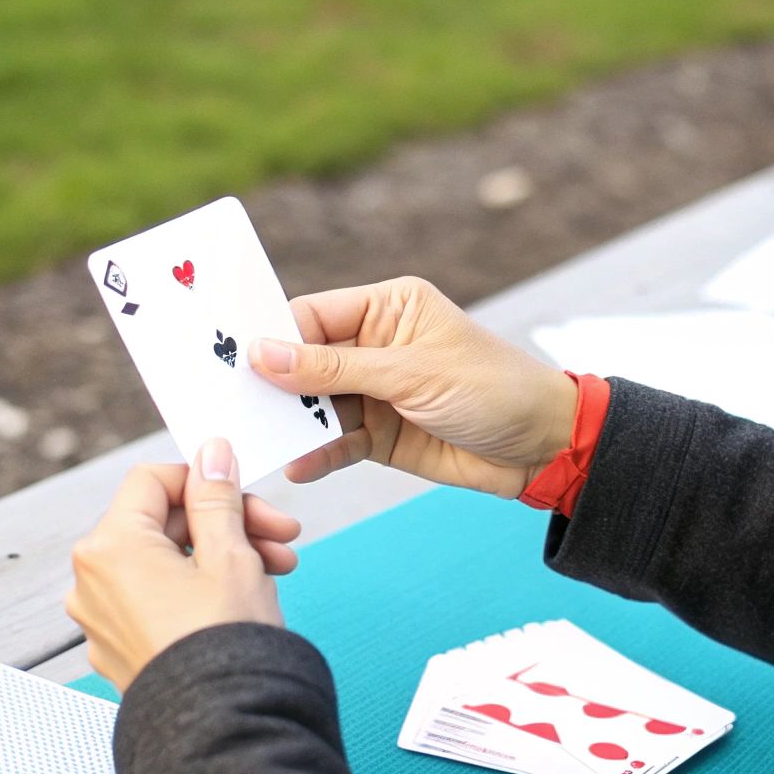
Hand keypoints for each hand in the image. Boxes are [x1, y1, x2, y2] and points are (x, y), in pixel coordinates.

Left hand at [65, 439, 291, 691]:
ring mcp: (101, 621)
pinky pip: (156, 602)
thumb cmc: (223, 642)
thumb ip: (216, 498)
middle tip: (282, 537)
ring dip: (220, 557)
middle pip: (162, 524)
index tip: (247, 492)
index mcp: (110, 547)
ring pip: (164, 564)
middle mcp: (92, 581)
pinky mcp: (119, 651)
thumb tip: (210, 453)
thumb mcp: (230, 554)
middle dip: (227, 523)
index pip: (153, 480)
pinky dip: (195, 592)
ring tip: (277, 571)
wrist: (222, 730)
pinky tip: (243, 601)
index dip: (206, 480)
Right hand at [251, 276, 578, 498]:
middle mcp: (375, 345)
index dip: (274, 335)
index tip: (233, 355)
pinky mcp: (379, 436)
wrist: (543, 449)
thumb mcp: (412, 374)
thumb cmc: (492, 388)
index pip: (313, 314)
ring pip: (315, 406)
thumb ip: (336, 369)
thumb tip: (265, 354)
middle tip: (231, 399)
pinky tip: (297, 465)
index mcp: (388, 307)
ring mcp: (375, 393)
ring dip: (291, 422)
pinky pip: (336, 443)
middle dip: (274, 382)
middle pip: (306, 361)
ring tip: (256, 437)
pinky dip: (317, 454)